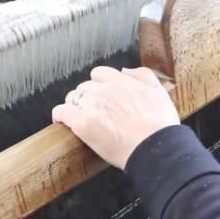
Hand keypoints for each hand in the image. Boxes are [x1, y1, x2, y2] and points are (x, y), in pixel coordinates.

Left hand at [52, 66, 180, 169]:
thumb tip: (125, 71)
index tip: (100, 95)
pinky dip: (59, 115)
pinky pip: (62, 112)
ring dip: (74, 106)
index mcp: (121, 82)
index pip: (99, 74)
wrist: (154, 147)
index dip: (98, 85)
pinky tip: (61, 121)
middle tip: (92, 111)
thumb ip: (143, 75)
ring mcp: (92, 106)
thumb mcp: (159, 92)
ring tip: (78, 118)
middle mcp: (104, 90)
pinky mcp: (82, 124)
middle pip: (85, 87)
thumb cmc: (160, 126)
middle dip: (87, 97)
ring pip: (72, 98)